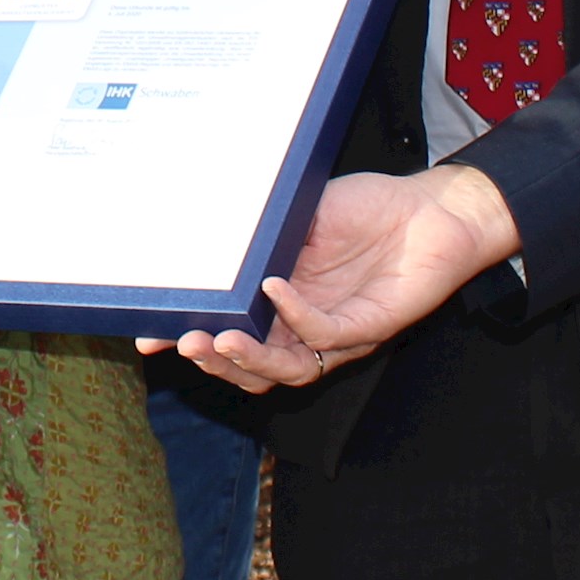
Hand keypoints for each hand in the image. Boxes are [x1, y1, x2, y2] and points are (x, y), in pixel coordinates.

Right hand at [148, 166, 521, 389]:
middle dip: (213, 360)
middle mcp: (304, 328)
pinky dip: (297, 316)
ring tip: (218, 339)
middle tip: (182, 342)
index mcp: (280, 307)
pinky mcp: (369, 327)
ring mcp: (337, 333)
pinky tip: (274, 291)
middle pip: (251, 368)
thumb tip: (201, 231)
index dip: (189, 342)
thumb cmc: (367, 210)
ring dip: (249, 359)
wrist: (433, 210)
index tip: (146, 337)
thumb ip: (260, 233)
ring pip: (286, 369)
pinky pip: (326, 335)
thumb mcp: (299, 215)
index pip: (228, 336)